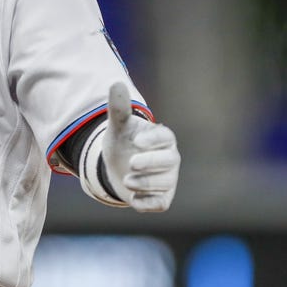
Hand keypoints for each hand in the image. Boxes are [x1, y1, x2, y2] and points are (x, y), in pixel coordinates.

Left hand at [103, 82, 179, 211]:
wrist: (117, 167)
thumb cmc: (123, 142)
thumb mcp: (118, 126)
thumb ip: (118, 107)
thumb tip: (117, 83)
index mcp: (162, 138)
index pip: (165, 138)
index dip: (153, 140)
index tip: (137, 141)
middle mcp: (170, 159)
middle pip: (169, 162)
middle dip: (151, 164)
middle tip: (131, 165)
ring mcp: (167, 179)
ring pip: (163, 184)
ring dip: (145, 184)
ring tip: (126, 180)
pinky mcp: (162, 198)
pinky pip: (160, 204)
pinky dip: (148, 203)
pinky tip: (134, 200)